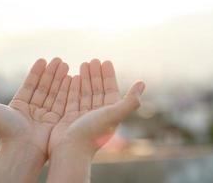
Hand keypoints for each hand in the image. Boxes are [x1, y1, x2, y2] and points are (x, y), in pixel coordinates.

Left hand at [0, 58, 68, 182]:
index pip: (30, 85)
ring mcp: (45, 115)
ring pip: (54, 92)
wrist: (21, 150)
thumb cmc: (6, 131)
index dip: (36, 72)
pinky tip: (70, 78)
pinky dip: (66, 90)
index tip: (43, 60)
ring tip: (66, 65)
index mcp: (19, 105)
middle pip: (44, 87)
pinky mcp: (56, 120)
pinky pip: (62, 102)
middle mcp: (33, 109)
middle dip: (51, 73)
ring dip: (60, 78)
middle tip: (59, 60)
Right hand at [47, 59, 144, 182]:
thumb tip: (142, 83)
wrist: (70, 151)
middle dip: (95, 75)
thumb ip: (130, 100)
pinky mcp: (70, 117)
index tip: (105, 61)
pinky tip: (72, 77)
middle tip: (92, 60)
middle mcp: (97, 114)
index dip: (109, 76)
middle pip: (97, 89)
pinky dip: (73, 88)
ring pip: (85, 93)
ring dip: (84, 79)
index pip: (110, 90)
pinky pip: (72, 98)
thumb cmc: (93, 133)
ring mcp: (83, 116)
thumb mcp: (114, 114)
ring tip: (83, 64)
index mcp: (110, 113)